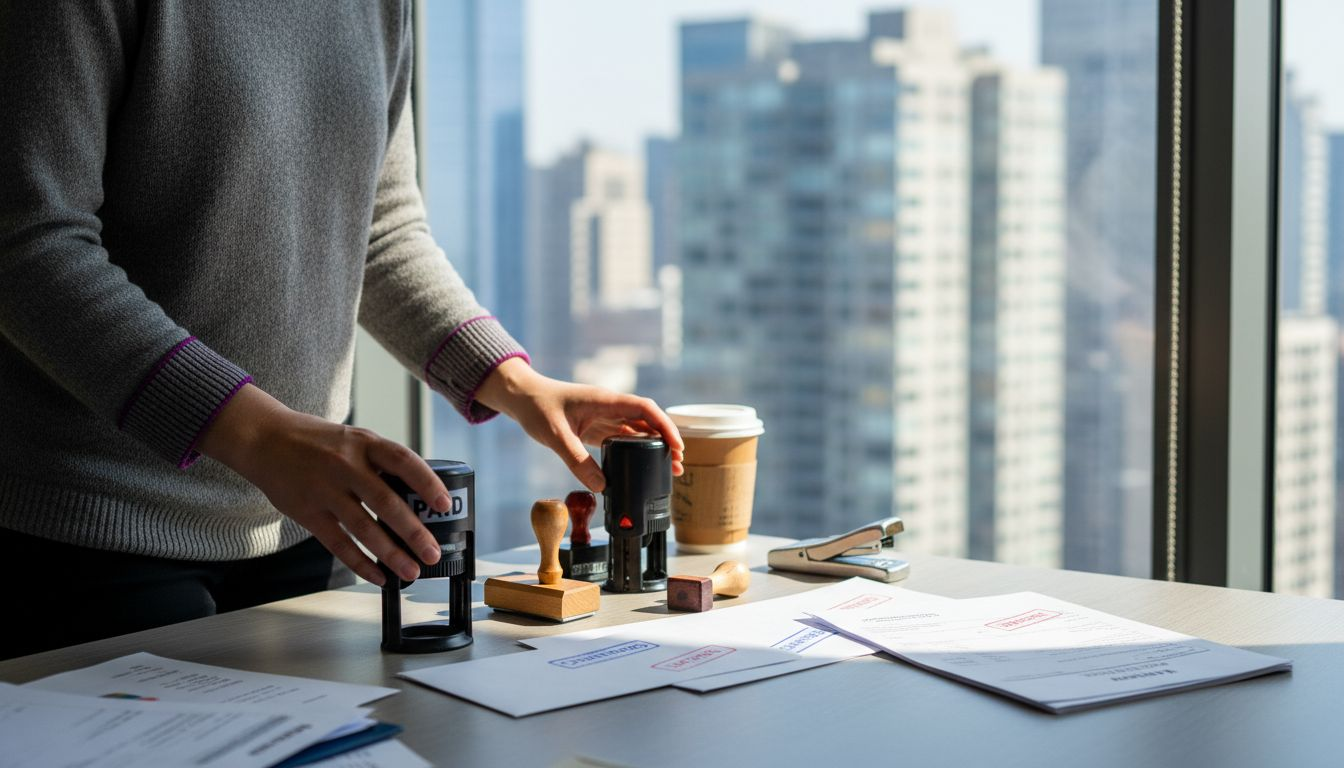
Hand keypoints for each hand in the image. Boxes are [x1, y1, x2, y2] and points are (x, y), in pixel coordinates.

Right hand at [198, 384, 448, 585]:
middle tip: (432, 552)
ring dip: (391, 554)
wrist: (265, 439)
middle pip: (386, 501)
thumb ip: (380, 463)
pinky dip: (360, 563)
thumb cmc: (318, 442)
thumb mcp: (353, 440)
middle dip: (413, 532)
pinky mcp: (307, 512)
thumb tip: (417, 496)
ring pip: (363, 528)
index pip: (403, 461)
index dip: (427, 483)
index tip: (444, 505)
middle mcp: (346, 465)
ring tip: (411, 571)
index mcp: (364, 443)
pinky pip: (338, 543)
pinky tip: (378, 575)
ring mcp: (325, 490)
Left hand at [475, 358, 683, 491]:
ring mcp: (604, 416)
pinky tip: (644, 464)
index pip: (645, 409)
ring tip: (670, 468)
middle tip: (678, 465)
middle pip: (648, 420)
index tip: (676, 446)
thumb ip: (577, 460)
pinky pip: (623, 437)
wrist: (521, 397)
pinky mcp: (597, 426)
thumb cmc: (537, 408)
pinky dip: (637, 450)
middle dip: (666, 440)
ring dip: (655, 446)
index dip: (664, 426)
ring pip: (638, 430)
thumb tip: (601, 486)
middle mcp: (609, 406)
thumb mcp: (555, 436)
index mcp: (605, 400)